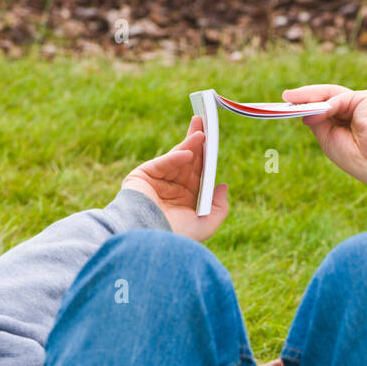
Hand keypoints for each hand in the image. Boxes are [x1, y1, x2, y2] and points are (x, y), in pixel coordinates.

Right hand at [122, 116, 227, 241]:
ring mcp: (157, 181)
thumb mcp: (205, 224)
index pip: (198, 174)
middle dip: (198, 143)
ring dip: (189, 145)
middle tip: (207, 123)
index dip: (207, 158)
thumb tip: (223, 186)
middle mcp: (171, 189)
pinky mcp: (143, 176)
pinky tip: (188, 153)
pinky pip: (163, 163)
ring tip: (202, 132)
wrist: (148, 242)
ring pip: (176, 158)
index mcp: (184, 200)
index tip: (214, 144)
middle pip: (188, 161)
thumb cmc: (176, 236)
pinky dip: (175, 158)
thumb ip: (218, 207)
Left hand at [282, 84, 366, 187]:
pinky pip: (340, 97)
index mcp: (345, 125)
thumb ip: (318, 123)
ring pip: (329, 95)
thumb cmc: (357, 158)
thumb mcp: (328, 140)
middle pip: (323, 100)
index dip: (306, 108)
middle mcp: (352, 112)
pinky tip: (315, 109)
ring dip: (309, 95)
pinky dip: (327, 103)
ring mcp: (359, 104)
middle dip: (304, 98)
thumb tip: (304, 111)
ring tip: (291, 98)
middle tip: (286, 97)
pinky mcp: (365, 98)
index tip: (287, 106)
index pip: (322, 111)